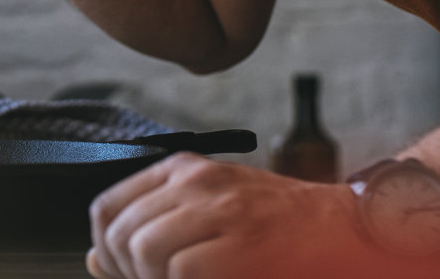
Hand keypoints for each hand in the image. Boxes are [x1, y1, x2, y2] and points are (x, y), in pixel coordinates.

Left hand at [87, 154, 376, 278]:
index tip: (126, 274)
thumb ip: (153, 230)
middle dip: (130, 273)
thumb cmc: (277, 230)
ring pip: (144, 249)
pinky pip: (181, 269)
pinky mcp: (243, 239)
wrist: (345, 228)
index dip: (105, 250)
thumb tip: (94, 259)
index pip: (107, 207)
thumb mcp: (208, 216)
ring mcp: (220, 207)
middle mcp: (196, 180)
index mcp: (183, 170)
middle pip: (120, 232)